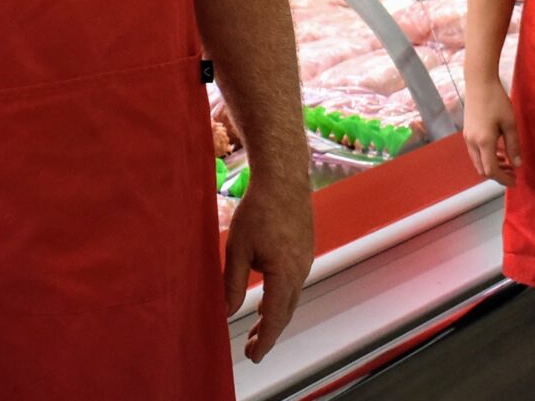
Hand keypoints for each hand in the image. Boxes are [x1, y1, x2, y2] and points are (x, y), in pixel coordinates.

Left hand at [222, 177, 314, 363]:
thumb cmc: (259, 209)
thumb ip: (233, 283)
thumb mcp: (237, 248)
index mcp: (284, 274)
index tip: (254, 356)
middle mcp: (300, 271)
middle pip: (285, 312)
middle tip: (252, 348)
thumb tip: (228, 312)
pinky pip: (294, 282)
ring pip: (291, 297)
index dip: (264, 340)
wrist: (284, 178)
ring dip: (275, 315)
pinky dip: (281, 297)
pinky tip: (268, 298)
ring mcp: (306, 260)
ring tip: (257, 328)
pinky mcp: (305, 249)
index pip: (274, 317)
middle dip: (268, 332)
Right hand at [461, 73, 520, 187]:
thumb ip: (513, 145)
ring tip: (508, 163)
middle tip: (513, 174)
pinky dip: (486, 157)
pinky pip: (475, 152)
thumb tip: (518, 164)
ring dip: (492, 166)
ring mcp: (467, 137)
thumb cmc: (496, 100)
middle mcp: (472, 142)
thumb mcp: (509, 123)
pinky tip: (499, 151)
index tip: (515, 182)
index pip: (491, 170)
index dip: (503, 179)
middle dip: (498, 175)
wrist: (479, 82)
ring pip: (478, 161)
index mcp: (484, 141)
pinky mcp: (467, 132)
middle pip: (482, 169)